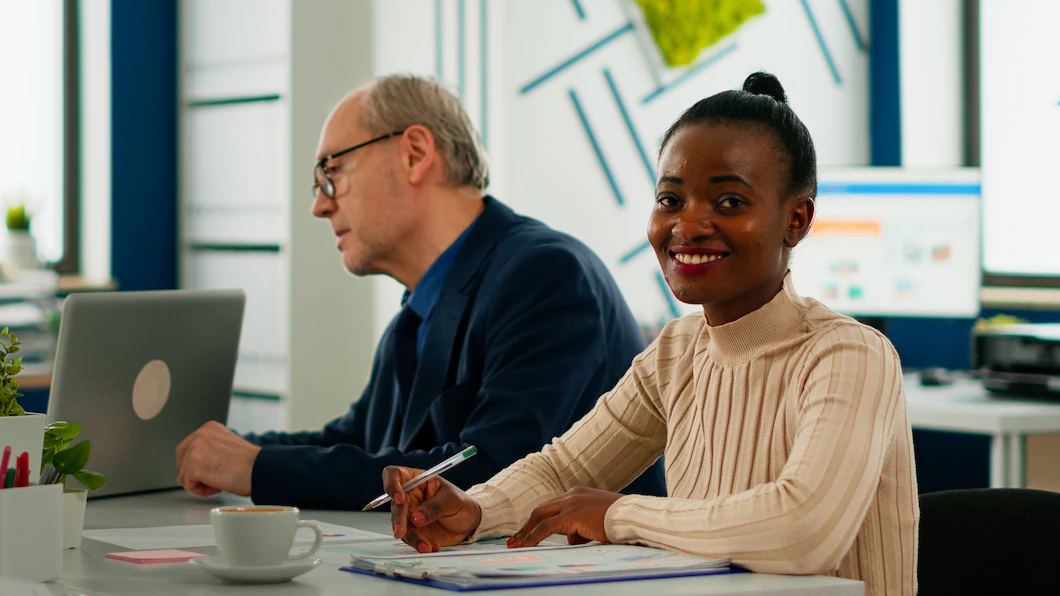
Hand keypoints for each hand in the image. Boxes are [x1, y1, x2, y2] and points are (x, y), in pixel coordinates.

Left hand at [176, 421, 260, 496]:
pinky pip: (189, 485)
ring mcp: (194, 449)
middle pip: (182, 460)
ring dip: (200, 482)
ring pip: (184, 474)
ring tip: (219, 480)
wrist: (259, 469)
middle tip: (214, 477)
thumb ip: (212, 448)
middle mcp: (199, 434)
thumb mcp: (228, 445)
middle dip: (194, 473)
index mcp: (209, 428)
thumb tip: (203, 461)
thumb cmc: (250, 463)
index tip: (215, 469)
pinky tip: (217, 485)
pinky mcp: (192, 466)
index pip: (190, 448)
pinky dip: (202, 490)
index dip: (200, 464)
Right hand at [383, 465, 481, 553]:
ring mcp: (410, 514)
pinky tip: (433, 547)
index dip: (392, 484)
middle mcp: (409, 496)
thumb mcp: (452, 500)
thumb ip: (434, 507)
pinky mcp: (413, 531)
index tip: (399, 498)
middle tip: (401, 531)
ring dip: (412, 537)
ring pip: (400, 525)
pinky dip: (419, 544)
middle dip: (398, 519)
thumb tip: (415, 518)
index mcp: (417, 480)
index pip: (395, 475)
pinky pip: (410, 538)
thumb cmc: (461, 503)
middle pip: (395, 504)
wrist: (468, 523)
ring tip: (426, 546)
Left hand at [508, 487, 622, 547]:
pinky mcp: (572, 515)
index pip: (551, 507)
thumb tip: (571, 537)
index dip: (537, 521)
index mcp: (577, 494)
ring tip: (515, 546)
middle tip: (514, 540)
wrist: (633, 516)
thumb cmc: (620, 521)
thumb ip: (581, 527)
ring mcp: (571, 503)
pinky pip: (546, 528)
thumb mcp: (596, 522)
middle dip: (526, 526)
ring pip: (539, 517)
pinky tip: (525, 546)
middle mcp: (571, 495)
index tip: (527, 531)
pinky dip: (533, 537)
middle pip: (541, 510)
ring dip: (526, 533)